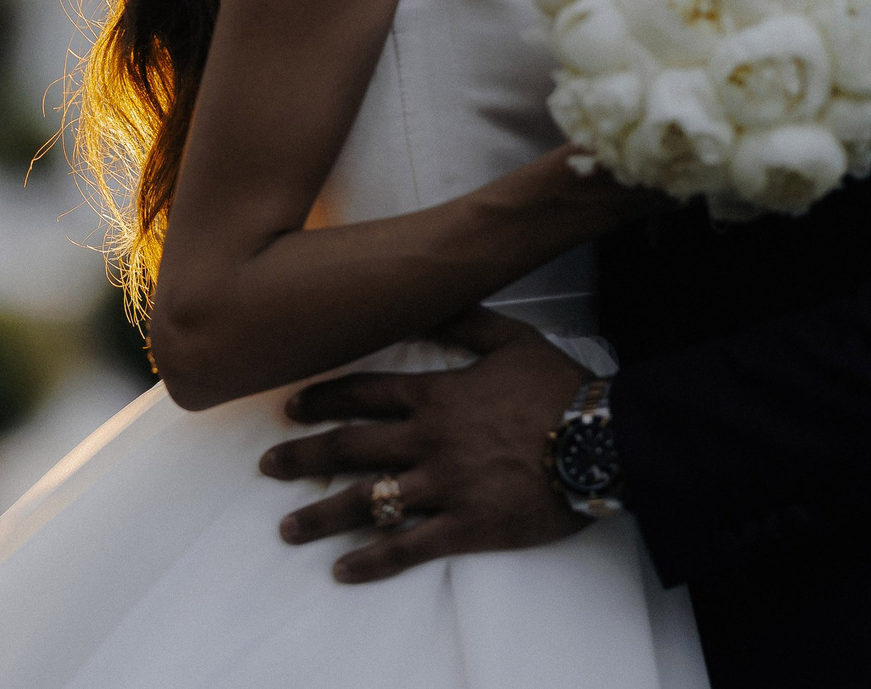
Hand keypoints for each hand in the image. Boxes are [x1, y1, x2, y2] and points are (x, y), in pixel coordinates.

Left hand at [257, 308, 591, 582]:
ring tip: (287, 527)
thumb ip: (464, 321)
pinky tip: (342, 569)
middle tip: (268, 465)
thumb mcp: (512, 339)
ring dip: (322, 515)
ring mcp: (443, 485)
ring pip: (367, 501)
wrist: (603, 442)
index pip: (363, 394)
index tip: (291, 408)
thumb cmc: (560, 389)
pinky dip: (372, 560)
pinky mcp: (466, 526)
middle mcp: (428, 440)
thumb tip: (425, 302)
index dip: (322, 400)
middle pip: (349, 448)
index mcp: (436, 396)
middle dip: (303, 457)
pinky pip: (408, 547)